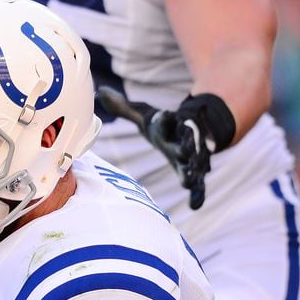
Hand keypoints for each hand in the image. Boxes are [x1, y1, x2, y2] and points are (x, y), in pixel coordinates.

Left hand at [97, 89, 234, 209]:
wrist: (191, 128)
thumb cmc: (161, 124)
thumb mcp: (144, 114)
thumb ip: (123, 107)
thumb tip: (100, 93)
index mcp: (169, 125)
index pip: (167, 120)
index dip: (164, 118)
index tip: (163, 115)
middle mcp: (183, 139)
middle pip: (186, 142)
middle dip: (185, 147)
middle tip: (184, 153)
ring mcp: (193, 155)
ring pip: (195, 163)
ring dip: (192, 172)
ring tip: (189, 181)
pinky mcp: (197, 170)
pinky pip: (199, 183)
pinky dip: (198, 194)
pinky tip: (195, 206)